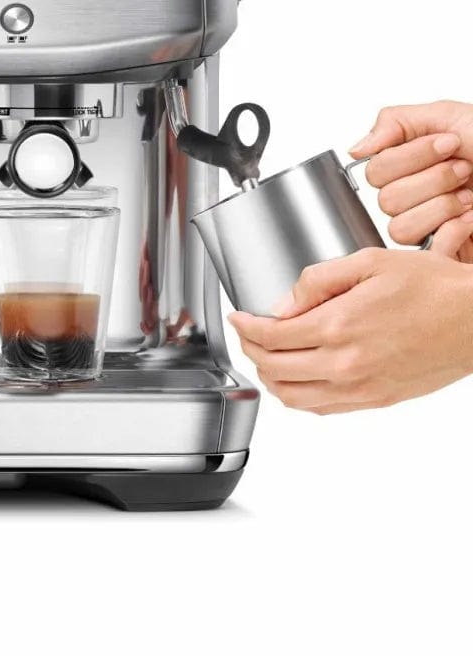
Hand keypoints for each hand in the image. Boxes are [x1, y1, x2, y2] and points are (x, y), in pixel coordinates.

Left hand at [229, 248, 472, 413]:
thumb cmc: (433, 287)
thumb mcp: (369, 263)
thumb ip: (317, 281)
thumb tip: (282, 304)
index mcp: (338, 326)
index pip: (271, 337)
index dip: (246, 327)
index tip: (239, 318)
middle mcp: (345, 364)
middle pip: (274, 368)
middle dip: (250, 350)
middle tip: (247, 333)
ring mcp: (361, 388)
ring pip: (293, 397)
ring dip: (270, 377)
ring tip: (265, 356)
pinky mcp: (377, 400)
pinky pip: (323, 409)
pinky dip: (298, 396)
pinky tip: (297, 377)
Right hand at [351, 100, 472, 259]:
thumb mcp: (450, 117)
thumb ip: (395, 123)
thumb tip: (355, 148)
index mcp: (409, 164)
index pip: (374, 169)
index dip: (411, 157)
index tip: (449, 143)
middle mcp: (412, 195)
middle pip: (384, 198)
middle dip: (432, 179)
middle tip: (465, 170)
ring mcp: (427, 224)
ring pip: (398, 224)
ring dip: (442, 204)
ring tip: (470, 195)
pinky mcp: (443, 250)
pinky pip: (421, 247)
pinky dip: (453, 229)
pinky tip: (472, 218)